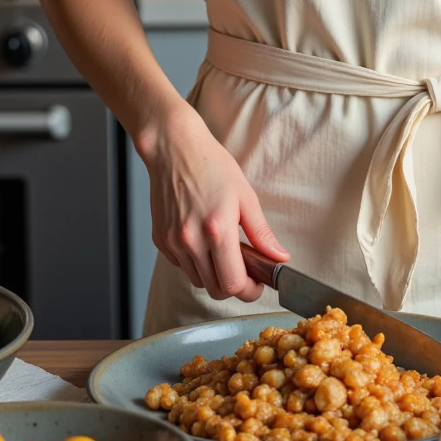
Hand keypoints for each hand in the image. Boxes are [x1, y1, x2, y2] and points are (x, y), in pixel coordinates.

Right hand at [140, 99, 288, 302]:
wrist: (173, 149)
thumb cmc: (211, 165)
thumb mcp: (245, 195)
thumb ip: (262, 232)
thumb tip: (279, 258)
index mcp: (217, 230)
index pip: (233, 284)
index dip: (249, 291)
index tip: (257, 284)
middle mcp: (191, 240)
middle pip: (215, 289)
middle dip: (233, 285)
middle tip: (245, 269)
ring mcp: (173, 242)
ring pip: (197, 280)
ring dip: (214, 275)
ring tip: (223, 250)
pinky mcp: (161, 240)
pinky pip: (181, 266)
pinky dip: (195, 262)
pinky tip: (202, 240)